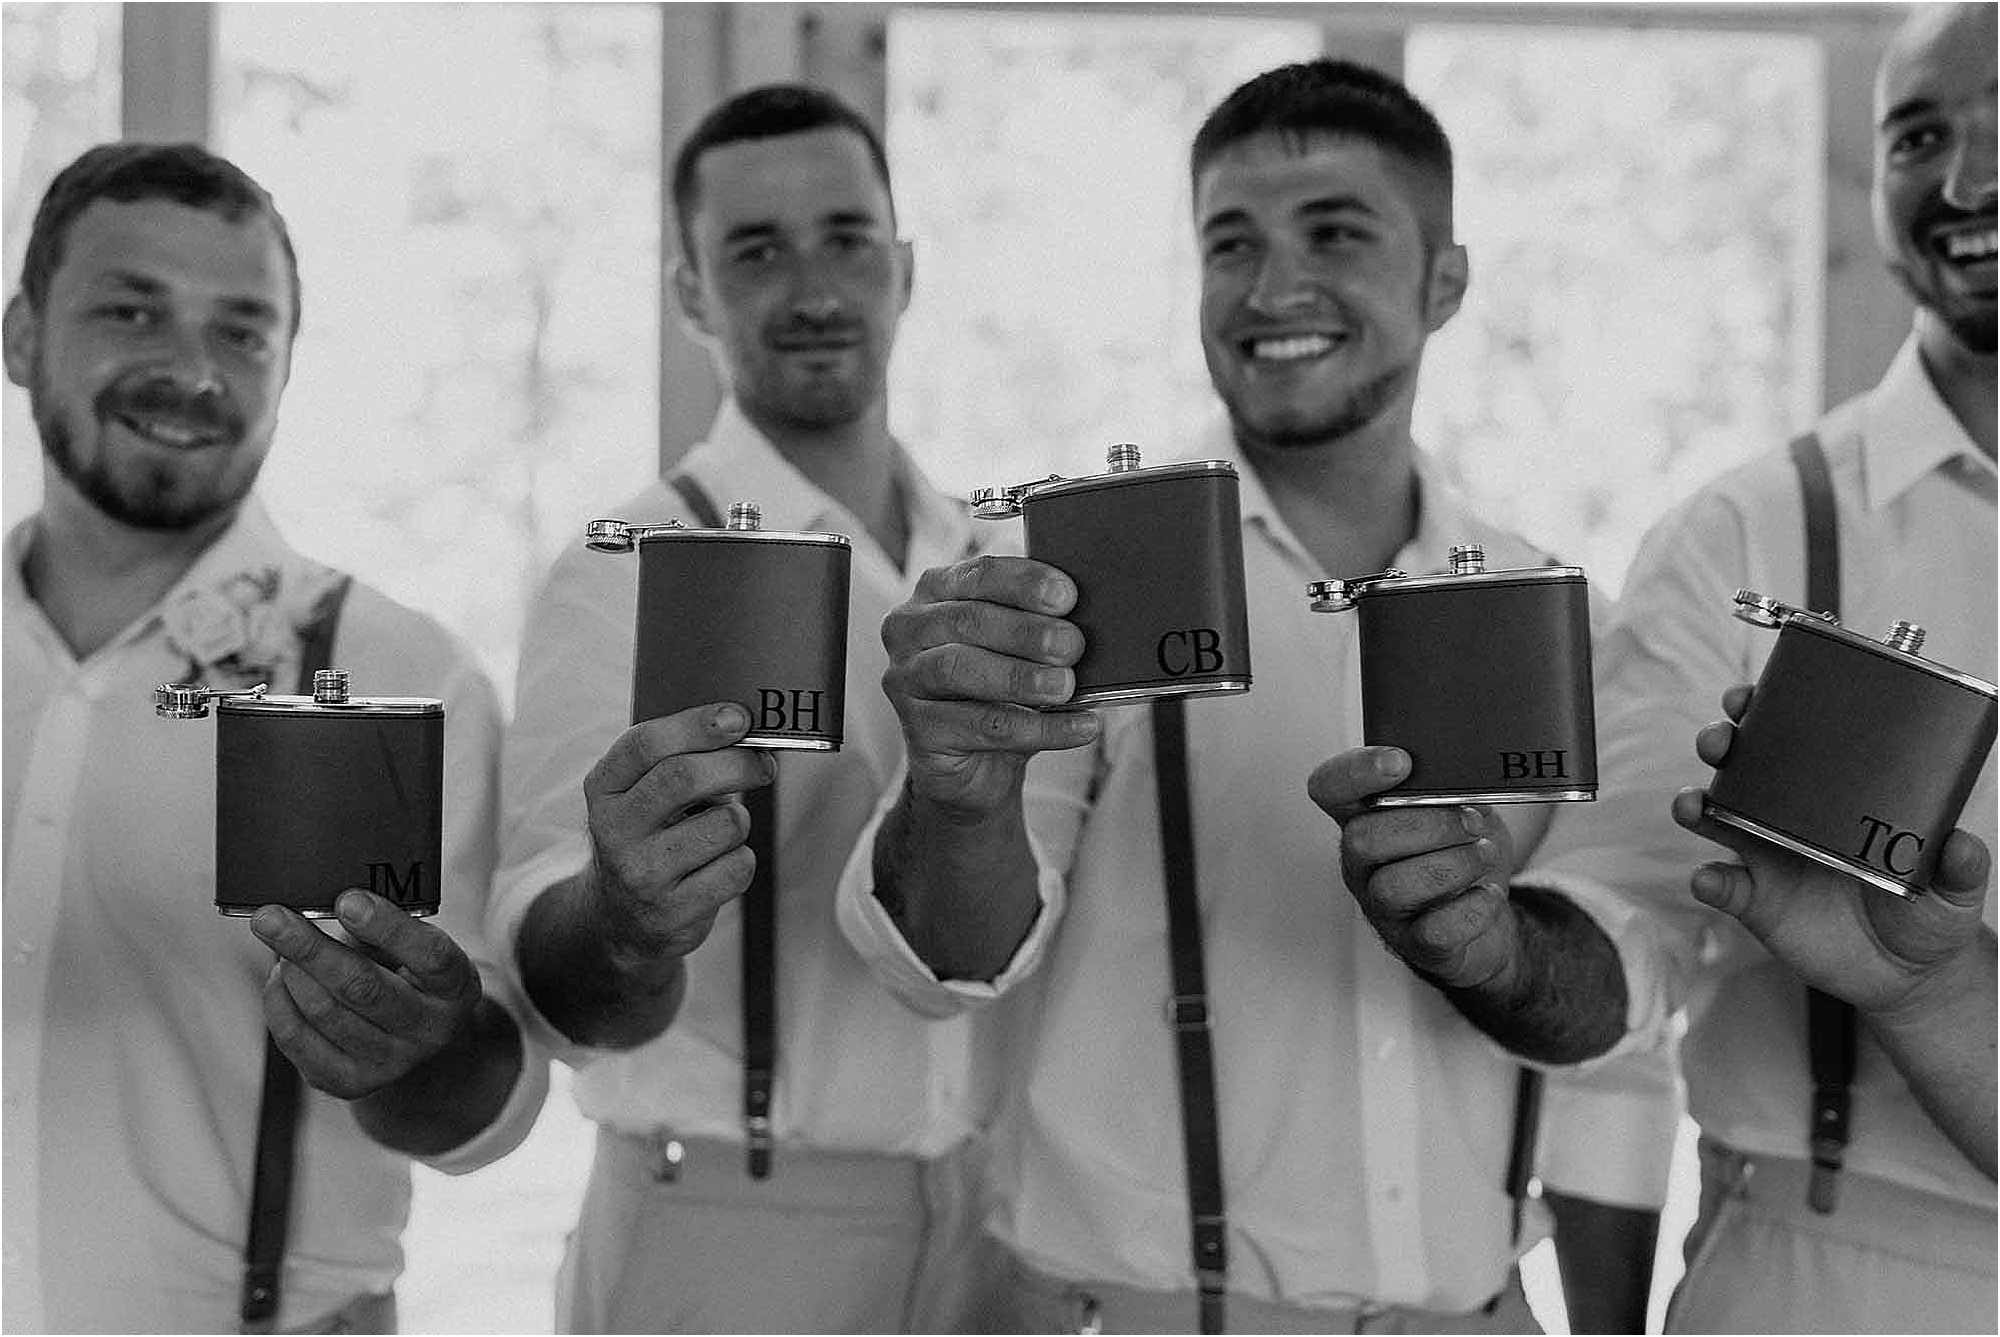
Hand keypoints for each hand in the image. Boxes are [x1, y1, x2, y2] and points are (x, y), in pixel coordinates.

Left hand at [253, 890, 481, 1099]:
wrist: (418, 1040)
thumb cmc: (411, 976)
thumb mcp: (416, 947)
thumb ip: (382, 927)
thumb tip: (324, 903)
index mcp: (455, 986)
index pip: (429, 956)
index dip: (388, 927)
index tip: (348, 900)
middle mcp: (429, 1030)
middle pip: (363, 988)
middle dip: (310, 948)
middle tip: (271, 918)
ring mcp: (391, 1063)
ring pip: (324, 1012)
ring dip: (292, 972)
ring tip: (282, 945)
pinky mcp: (350, 1083)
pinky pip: (297, 1040)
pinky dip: (279, 1001)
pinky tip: (282, 979)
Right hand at [581, 702, 776, 967]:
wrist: (621, 920)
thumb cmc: (651, 837)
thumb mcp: (643, 794)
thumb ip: (679, 758)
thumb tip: (746, 731)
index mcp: (603, 788)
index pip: (645, 744)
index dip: (697, 725)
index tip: (740, 717)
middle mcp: (613, 830)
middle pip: (685, 777)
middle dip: (737, 763)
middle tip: (764, 764)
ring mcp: (640, 874)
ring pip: (724, 825)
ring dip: (739, 821)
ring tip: (721, 831)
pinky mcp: (672, 912)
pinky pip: (737, 868)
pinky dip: (741, 861)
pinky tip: (718, 867)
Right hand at [879, 555, 1099, 815]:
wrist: (974, 763)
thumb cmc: (1000, 688)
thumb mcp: (1018, 647)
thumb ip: (1041, 624)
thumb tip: (1085, 622)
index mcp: (937, 590)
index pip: (979, 574)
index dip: (1024, 583)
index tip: (1067, 597)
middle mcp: (910, 628)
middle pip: (967, 620)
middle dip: (1025, 632)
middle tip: (1072, 645)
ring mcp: (905, 678)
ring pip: (959, 669)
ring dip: (1019, 677)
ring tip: (1065, 687)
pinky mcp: (918, 729)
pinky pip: (979, 725)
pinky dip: (1035, 727)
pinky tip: (1077, 727)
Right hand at [1307, 745, 1522, 990]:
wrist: (1484, 919)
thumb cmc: (1459, 856)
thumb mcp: (1456, 808)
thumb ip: (1448, 787)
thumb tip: (1464, 773)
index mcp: (1363, 820)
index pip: (1329, 789)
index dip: (1355, 772)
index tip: (1400, 761)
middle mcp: (1362, 865)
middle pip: (1362, 839)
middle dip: (1428, 825)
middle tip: (1470, 823)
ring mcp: (1383, 908)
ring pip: (1395, 887)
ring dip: (1454, 864)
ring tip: (1483, 855)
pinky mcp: (1415, 944)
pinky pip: (1435, 930)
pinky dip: (1471, 908)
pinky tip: (1486, 893)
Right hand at [1675, 682, 1991, 1016]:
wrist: (1906, 976)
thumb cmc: (1929, 914)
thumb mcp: (1955, 888)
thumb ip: (1961, 867)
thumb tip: (1962, 843)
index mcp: (1834, 799)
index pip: (1796, 743)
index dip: (1769, 713)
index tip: (1755, 696)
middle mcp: (1791, 818)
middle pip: (1743, 767)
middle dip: (1723, 743)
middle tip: (1722, 740)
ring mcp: (1768, 858)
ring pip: (1717, 818)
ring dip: (1696, 804)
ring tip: (1694, 805)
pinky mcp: (1755, 902)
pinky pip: (1722, 886)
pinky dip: (1709, 880)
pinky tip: (1710, 879)